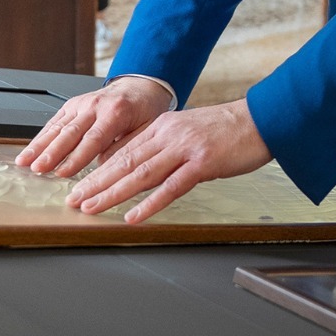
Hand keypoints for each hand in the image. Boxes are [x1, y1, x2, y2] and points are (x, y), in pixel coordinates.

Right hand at [16, 76, 172, 178]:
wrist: (140, 86)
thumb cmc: (144, 110)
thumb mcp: (147, 128)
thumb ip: (126, 146)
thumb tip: (104, 166)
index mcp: (116, 112)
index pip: (94, 138)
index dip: (77, 157)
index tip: (63, 173)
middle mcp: (96, 105)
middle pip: (71, 132)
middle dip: (52, 153)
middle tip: (38, 169)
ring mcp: (82, 103)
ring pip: (58, 127)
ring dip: (40, 146)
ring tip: (25, 162)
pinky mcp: (72, 105)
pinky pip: (54, 122)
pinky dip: (40, 137)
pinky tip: (29, 151)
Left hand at [63, 100, 271, 223]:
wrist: (262, 119)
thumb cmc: (229, 129)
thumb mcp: (190, 131)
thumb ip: (165, 146)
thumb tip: (140, 166)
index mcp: (165, 125)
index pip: (123, 150)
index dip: (98, 169)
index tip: (79, 185)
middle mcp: (170, 134)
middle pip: (125, 161)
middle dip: (95, 183)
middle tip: (73, 200)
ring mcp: (186, 147)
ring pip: (141, 173)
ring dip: (112, 193)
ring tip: (91, 207)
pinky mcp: (203, 162)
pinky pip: (171, 186)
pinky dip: (150, 203)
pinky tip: (134, 216)